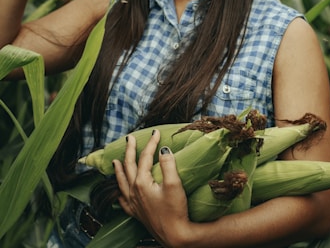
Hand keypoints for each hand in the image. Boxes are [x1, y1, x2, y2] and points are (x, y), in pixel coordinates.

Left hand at [113, 130, 189, 245]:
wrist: (176, 236)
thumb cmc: (176, 210)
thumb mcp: (174, 184)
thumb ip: (168, 164)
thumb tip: (163, 149)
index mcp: (142, 182)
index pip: (144, 157)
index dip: (151, 143)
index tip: (156, 132)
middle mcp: (133, 192)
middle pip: (128, 166)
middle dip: (129, 150)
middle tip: (130, 138)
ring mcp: (134, 203)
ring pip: (121, 182)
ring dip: (119, 169)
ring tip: (115, 161)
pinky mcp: (137, 213)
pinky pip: (123, 201)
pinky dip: (120, 192)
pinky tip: (120, 191)